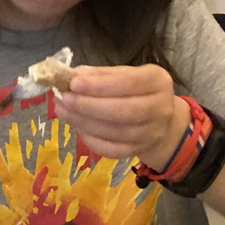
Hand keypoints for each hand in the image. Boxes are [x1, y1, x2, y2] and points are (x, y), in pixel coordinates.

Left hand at [55, 64, 190, 168]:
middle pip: (123, 111)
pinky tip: (78, 127)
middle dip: (89, 106)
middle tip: (64, 99)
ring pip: (115, 132)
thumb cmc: (137, 91)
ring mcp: (152, 133)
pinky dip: (92, 140)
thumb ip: (100, 75)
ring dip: (85, 122)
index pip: (129, 83)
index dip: (100, 85)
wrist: (159, 119)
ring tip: (63, 111)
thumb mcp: (125, 74)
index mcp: (157, 82)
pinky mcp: (140, 150)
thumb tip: (73, 75)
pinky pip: (112, 150)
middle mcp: (160, 108)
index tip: (74, 83)